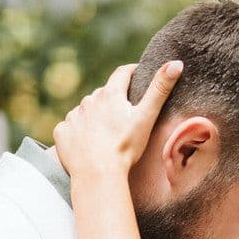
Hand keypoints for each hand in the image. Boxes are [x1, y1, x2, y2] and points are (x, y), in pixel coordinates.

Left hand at [53, 60, 183, 178]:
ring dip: (94, 116)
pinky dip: (78, 131)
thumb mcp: (146, 117)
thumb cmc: (125, 147)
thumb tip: (176, 63)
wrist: (98, 174)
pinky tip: (87, 143)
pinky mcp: (62, 132)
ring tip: (105, 133)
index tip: (138, 74)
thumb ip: (160, 90)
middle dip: (112, 99)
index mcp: (110, 94)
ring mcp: (74, 116)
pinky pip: (71, 127)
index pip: (122, 73)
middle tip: (123, 114)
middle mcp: (89, 100)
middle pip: (103, 94)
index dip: (132, 72)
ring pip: (86, 110)